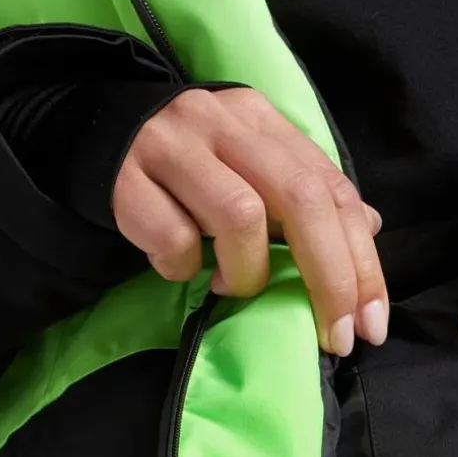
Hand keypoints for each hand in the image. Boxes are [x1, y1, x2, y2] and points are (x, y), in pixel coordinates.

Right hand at [112, 86, 388, 355]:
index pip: (332, 189)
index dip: (362, 261)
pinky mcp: (125, 179)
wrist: (87, 128)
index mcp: (262, 121)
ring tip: (233, 285)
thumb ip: (307, 192)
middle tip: (337, 336)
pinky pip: (173, 241)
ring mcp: (171, 146)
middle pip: (300, 200)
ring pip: (239, 217)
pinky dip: (185, 268)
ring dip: (247, 271)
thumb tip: (370, 225)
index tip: (371, 322)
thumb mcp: (252, 166)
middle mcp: (222, 123)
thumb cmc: (188, 164)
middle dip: (330, 278)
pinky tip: (183, 267)